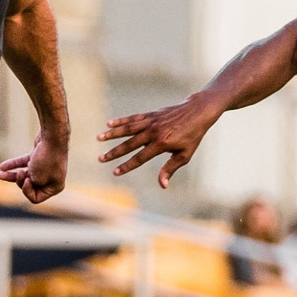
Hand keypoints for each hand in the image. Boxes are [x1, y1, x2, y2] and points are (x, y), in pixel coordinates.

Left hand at [0, 131, 67, 203]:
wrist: (52, 136)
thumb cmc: (47, 159)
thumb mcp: (37, 178)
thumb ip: (30, 185)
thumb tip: (25, 181)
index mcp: (55, 187)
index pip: (36, 197)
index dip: (27, 191)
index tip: (25, 180)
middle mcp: (51, 178)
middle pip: (30, 186)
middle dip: (20, 181)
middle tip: (19, 173)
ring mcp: (45, 167)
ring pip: (25, 175)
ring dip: (12, 175)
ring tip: (0, 175)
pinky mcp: (38, 157)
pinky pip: (24, 163)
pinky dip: (14, 164)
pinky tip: (3, 166)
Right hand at [96, 95, 219, 188]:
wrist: (197, 112)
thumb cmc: (192, 136)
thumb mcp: (184, 155)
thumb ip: (170, 168)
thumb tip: (162, 185)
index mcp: (161, 144)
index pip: (140, 158)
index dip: (127, 166)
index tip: (115, 172)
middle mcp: (153, 132)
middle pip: (129, 144)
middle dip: (114, 152)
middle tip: (100, 159)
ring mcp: (151, 122)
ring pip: (128, 129)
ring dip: (112, 134)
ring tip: (99, 138)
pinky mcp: (151, 115)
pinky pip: (133, 118)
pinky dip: (121, 121)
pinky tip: (109, 124)